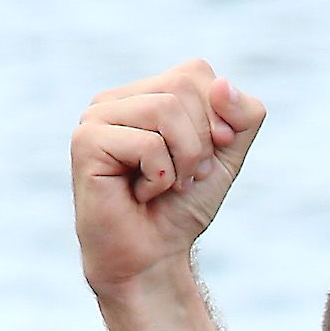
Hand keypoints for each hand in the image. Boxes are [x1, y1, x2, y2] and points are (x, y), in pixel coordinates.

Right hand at [74, 61, 266, 302]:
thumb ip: (243, 116)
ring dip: (183, 161)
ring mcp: (96, 117)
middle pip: (183, 89)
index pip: (197, 73)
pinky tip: (139, 194)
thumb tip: (222, 85)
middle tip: (182, 177)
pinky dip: (160, 177)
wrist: (152, 258)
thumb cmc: (183, 207)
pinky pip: (148, 144)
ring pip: (166, 110)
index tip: (206, 158)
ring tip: (163, 185)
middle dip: (200, 143)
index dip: (217, 117)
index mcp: (146, 92)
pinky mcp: (86, 141)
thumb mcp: (227, 156)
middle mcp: (117, 99)